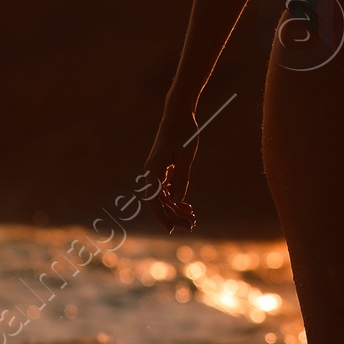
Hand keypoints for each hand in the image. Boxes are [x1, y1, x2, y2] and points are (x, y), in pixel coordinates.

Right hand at [148, 113, 197, 235]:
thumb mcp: (186, 156)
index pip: (154, 200)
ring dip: (176, 209)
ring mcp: (156, 171)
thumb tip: (177, 202)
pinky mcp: (163, 168)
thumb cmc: (183, 132)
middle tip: (191, 226)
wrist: (178, 114)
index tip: (171, 229)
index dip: (162, 216)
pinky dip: (176, 199)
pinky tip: (188, 207)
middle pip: (159, 202)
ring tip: (192, 219)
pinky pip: (166, 189)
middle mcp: (151, 172)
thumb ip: (181, 179)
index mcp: (153, 170)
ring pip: (163, 197)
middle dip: (174, 216)